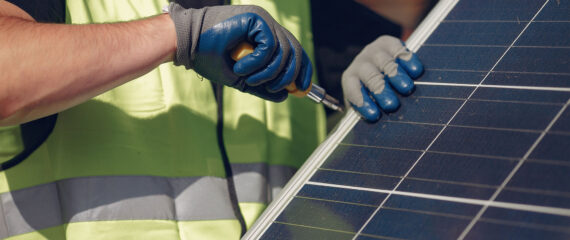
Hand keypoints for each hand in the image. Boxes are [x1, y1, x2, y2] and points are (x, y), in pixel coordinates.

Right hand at [168, 3, 311, 101]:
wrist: (185, 44)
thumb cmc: (208, 57)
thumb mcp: (240, 78)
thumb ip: (262, 86)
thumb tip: (284, 96)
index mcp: (265, 35)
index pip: (294, 51)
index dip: (302, 70)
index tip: (301, 89)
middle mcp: (267, 25)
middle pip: (294, 51)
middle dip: (290, 75)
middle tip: (275, 88)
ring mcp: (262, 20)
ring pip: (283, 51)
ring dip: (267, 73)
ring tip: (248, 79)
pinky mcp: (256, 18)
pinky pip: (269, 46)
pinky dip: (257, 63)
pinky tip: (240, 68)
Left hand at [342, 35, 422, 121]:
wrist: (377, 63)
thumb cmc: (373, 93)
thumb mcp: (368, 103)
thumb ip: (370, 114)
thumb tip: (375, 137)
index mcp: (350, 80)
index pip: (353, 90)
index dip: (362, 103)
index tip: (374, 116)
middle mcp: (361, 64)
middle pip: (370, 77)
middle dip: (380, 91)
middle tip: (391, 104)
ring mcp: (374, 51)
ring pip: (384, 63)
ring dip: (395, 75)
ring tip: (406, 88)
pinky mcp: (388, 42)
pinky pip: (397, 49)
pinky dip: (407, 59)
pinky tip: (416, 71)